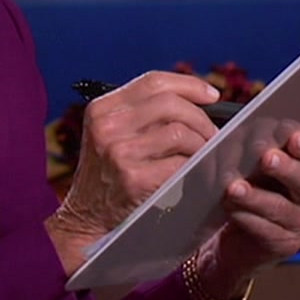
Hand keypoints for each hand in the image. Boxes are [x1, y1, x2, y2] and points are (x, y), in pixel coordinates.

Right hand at [46, 71, 219, 272]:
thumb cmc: (109, 174)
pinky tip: (197, 173)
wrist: (86, 218)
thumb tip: (200, 100)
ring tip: (206, 155)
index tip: (212, 96)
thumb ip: (143, 114)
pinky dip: (196, 167)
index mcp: (102, 108)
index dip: (189, 85)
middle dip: (201, 118)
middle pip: (170, 104)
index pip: (153, 81)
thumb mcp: (112, 135)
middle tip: (213, 135)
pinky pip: (180, 163)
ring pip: (180, 133)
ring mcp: (118, 153)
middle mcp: (107, 126)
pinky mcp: (133, 179)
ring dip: (202, 144)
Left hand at [195, 126, 299, 295]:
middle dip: (286, 169)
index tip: (293, 138)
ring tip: (235, 188)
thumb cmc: (251, 192)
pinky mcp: (287, 245)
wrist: (238, 240)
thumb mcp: (258, 171)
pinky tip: (230, 208)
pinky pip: (265, 230)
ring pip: (281, 208)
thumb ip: (261, 155)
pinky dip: (245, 217)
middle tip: (267, 158)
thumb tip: (247, 135)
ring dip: (256, 197)